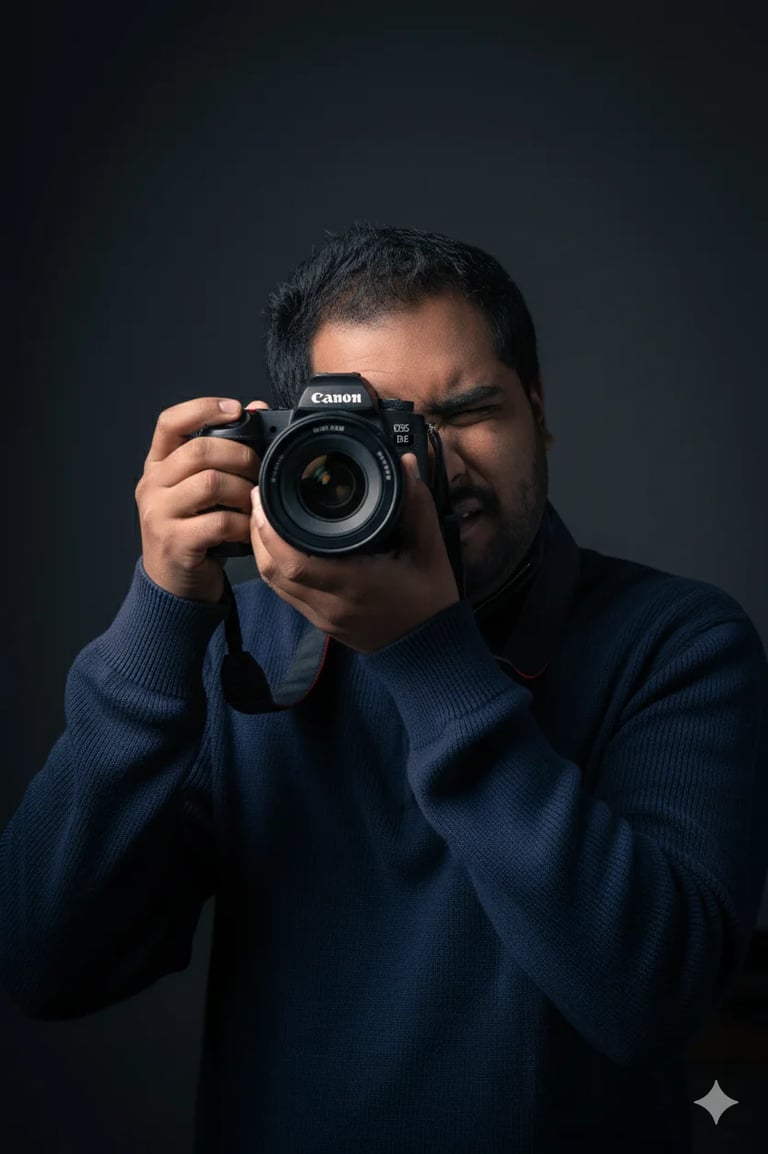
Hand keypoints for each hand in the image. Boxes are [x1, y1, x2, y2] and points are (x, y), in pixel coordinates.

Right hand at [135, 397, 267, 601]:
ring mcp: (159, 514)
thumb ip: (221, 453)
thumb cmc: (193, 532)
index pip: (170, 422)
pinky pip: (218, 522)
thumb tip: (254, 408)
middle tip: (259, 471)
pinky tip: (248, 528)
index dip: (203, 409)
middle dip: (240, 456)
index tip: (235, 410)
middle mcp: (152, 485)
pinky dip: (242, 523)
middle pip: (199, 451)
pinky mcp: (174, 542)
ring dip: (244, 491)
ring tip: (254, 502)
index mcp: (157, 466)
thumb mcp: (200, 490)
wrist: (173, 585)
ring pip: (211, 484)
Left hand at [250, 454, 459, 651]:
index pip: (295, 561)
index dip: (270, 529)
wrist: (430, 648)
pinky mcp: (320, 622)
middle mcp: (332, 603)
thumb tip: (404, 465)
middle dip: (258, 531)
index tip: (265, 496)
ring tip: (262, 515)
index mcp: (356, 584)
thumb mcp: (431, 551)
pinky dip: (275, 566)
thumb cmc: (431, 601)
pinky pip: (285, 592)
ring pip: (273, 583)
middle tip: (258, 497)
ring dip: (262, 549)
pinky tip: (278, 544)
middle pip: (273, 570)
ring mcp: (322, 616)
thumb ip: (417, 506)